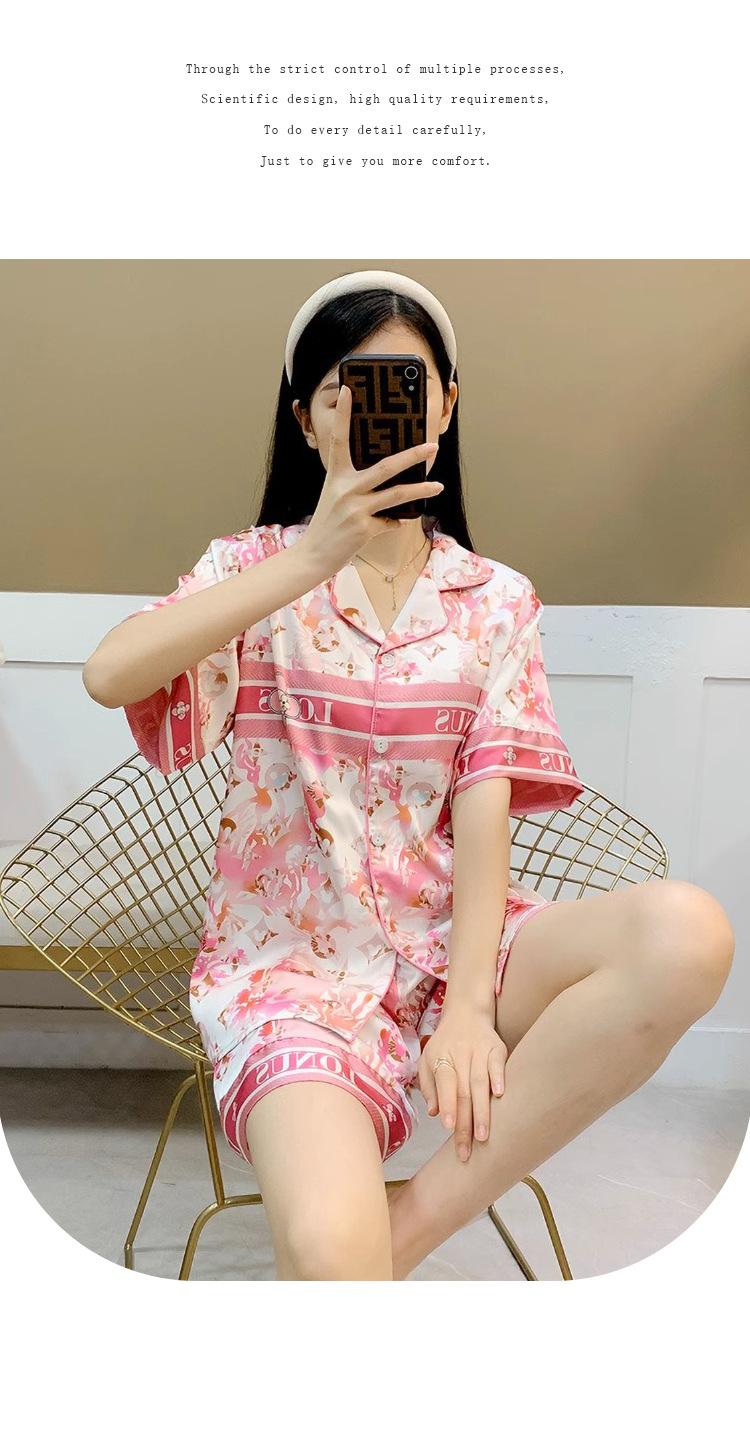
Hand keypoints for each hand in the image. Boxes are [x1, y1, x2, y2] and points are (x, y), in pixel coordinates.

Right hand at [299, 382, 443, 578]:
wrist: (313, 556)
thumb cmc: (327, 525)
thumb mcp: (336, 497)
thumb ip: (357, 486)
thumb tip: (389, 479)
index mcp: (335, 476)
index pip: (339, 439)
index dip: (344, 414)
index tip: (349, 390)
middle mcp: (345, 489)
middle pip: (385, 467)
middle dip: (412, 455)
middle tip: (432, 446)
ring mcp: (355, 509)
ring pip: (396, 495)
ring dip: (420, 489)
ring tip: (437, 486)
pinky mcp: (363, 529)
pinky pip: (390, 522)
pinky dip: (396, 522)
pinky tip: (398, 522)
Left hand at [418, 1008, 507, 1161]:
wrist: (466, 1012)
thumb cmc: (445, 1043)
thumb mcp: (428, 1059)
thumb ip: (428, 1086)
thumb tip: (434, 1113)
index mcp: (441, 1059)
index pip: (444, 1084)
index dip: (447, 1105)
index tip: (449, 1127)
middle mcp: (460, 1055)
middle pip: (463, 1092)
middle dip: (465, 1122)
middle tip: (466, 1150)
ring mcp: (480, 1051)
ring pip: (480, 1083)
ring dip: (483, 1111)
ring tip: (484, 1136)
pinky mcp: (497, 1048)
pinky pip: (498, 1063)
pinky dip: (499, 1078)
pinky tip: (501, 1096)